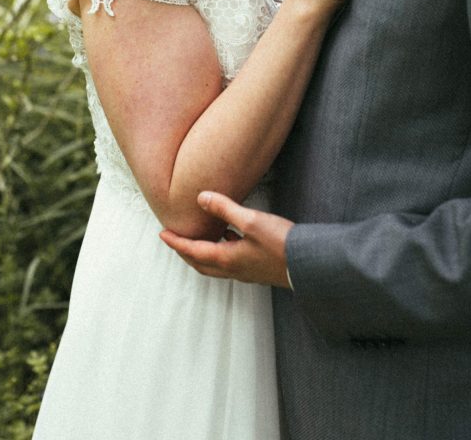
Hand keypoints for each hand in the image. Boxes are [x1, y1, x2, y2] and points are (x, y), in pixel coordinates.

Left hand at [159, 191, 293, 287]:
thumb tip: (201, 198)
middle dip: (185, 251)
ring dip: (201, 252)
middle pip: (200, 262)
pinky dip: (220, 250)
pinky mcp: (256, 269)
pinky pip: (229, 262)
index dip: (176, 242)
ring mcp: (245, 272)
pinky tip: (229, 237)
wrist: (308, 264)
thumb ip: (225, 209)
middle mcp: (232, 269)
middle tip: (174, 239)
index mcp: (226, 259)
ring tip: (198, 236)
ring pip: (214, 264)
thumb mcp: (251, 221)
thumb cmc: (280, 244)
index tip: (162, 235)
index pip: (192, 251)